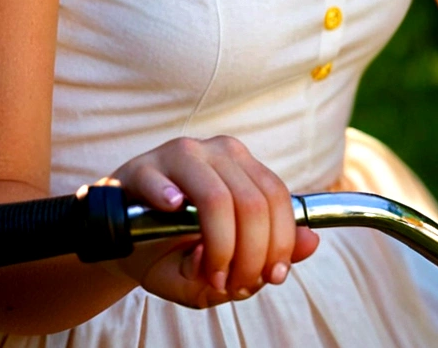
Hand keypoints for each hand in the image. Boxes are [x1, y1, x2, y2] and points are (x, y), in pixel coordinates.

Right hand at [99, 135, 318, 308]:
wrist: (125, 243)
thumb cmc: (178, 251)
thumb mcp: (229, 260)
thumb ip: (271, 253)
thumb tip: (313, 242)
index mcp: (243, 166)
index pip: (277, 198)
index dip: (280, 244)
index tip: (270, 278)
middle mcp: (216, 152)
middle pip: (251, 203)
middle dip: (249, 256)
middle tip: (233, 285)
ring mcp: (178, 156)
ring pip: (216, 197)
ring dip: (219, 247)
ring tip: (210, 274)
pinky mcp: (142, 168)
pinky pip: (161, 182)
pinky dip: (169, 201)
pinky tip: (172, 213)